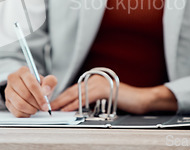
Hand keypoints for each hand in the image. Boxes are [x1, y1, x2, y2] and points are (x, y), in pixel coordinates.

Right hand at [5, 66, 56, 117]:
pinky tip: (30, 111)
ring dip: (31, 109)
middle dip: (36, 104)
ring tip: (36, 108)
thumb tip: (46, 90)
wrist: (30, 90)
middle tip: (43, 107)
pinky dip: (25, 114)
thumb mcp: (47, 81)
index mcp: (23, 71)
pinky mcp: (7, 101)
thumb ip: (50, 82)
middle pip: (25, 95)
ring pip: (19, 104)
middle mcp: (13, 79)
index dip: (40, 96)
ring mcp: (8, 91)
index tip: (46, 105)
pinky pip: (16, 112)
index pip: (31, 84)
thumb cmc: (39, 85)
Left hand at [51, 77, 177, 114]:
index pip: (74, 89)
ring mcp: (98, 83)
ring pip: (77, 94)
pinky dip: (75, 104)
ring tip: (55, 109)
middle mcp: (94, 79)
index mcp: (93, 80)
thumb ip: (90, 100)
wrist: (141, 99)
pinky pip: (85, 98)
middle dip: (59, 99)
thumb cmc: (125, 101)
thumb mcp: (104, 99)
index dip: (62, 97)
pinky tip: (68, 109)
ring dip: (64, 103)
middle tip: (49, 106)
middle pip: (72, 90)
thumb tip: (76, 107)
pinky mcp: (103, 90)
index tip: (53, 104)